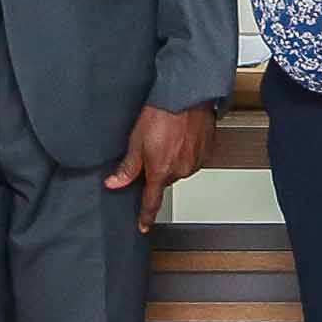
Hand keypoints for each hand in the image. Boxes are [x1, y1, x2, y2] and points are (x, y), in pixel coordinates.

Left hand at [104, 103, 214, 228]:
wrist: (186, 96)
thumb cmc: (161, 113)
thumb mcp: (135, 140)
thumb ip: (127, 167)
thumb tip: (114, 183)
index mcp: (160, 170)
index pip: (151, 202)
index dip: (146, 216)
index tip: (143, 226)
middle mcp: (180, 170)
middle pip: (165, 179)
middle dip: (159, 169)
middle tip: (155, 148)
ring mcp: (196, 162)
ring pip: (180, 169)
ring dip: (174, 160)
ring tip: (170, 138)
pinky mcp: (207, 152)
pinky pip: (194, 159)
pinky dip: (188, 152)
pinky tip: (182, 136)